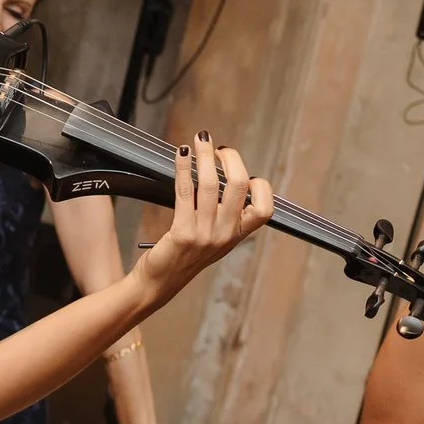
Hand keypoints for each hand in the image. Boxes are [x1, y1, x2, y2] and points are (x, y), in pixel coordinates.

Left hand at [133, 132, 273, 304]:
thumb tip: (221, 175)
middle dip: (230, 158)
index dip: (259, 185)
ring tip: (200, 140)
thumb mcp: (214, 239)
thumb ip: (224, 215)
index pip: (265, 209)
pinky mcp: (182, 233)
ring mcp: (205, 235)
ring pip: (210, 183)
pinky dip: (183, 166)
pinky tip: (180, 153)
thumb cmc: (183, 256)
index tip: (241, 171)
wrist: (159, 283)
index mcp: (237, 235)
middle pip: (239, 185)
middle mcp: (225, 235)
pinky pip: (184, 190)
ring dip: (205, 155)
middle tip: (218, 147)